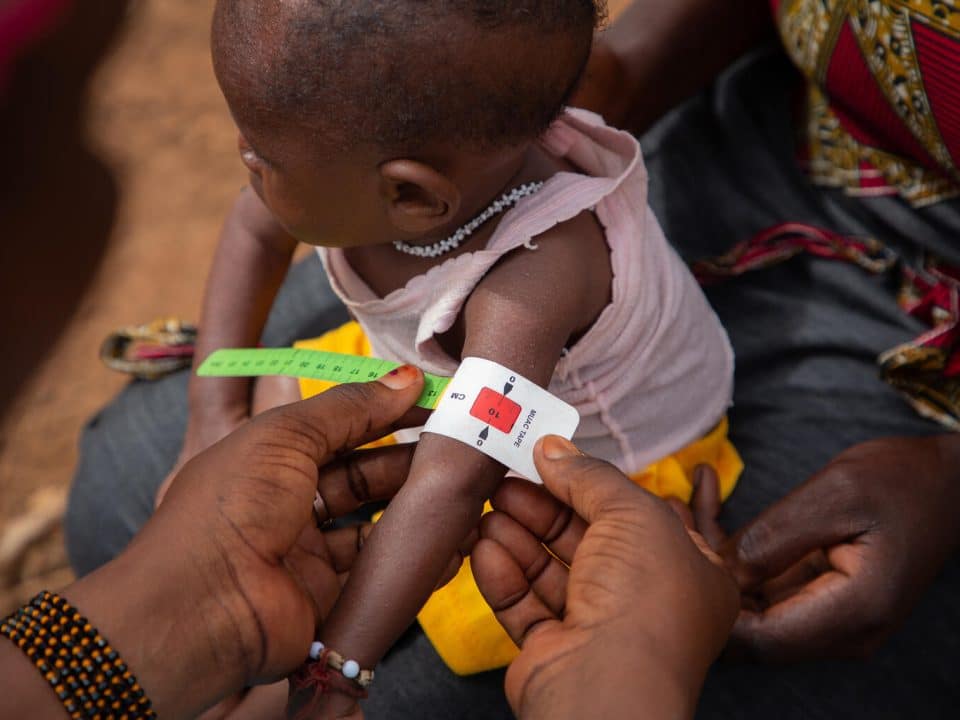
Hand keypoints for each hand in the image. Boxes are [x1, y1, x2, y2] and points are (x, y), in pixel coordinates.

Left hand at [64, 367, 425, 718]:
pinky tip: (448, 535)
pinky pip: (376, 569)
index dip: (383, 414)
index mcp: (269, 459)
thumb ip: (348, 407)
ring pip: (373, 522)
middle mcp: (288, 504)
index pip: (338, 428)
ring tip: (461, 487)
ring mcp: (307, 553)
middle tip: (458, 446)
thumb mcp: (285, 436)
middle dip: (407, 460)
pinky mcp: (328, 597)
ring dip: (413, 506)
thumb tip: (405, 377)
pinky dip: (411, 553)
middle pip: (361, 476)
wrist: (201, 609)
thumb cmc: (232, 507)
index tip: (433, 402)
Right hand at [472, 436, 737, 719]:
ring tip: (490, 509)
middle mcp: (646, 602)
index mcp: (686, 570)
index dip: (591, 485)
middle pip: (586, 541)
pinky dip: (505, 575)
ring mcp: (600, 630)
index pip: (635, 517)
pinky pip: (527, 606)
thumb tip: (551, 446)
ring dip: (519, 537)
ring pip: (552, 573)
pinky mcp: (556, 652)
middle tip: (505, 480)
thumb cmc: (644, 598)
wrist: (609, 687)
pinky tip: (486, 547)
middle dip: (543, 508)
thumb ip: (589, 476)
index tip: (549, 459)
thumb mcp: (631, 513)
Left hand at [690, 436, 959, 660]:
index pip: (762, 640)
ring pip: (751, 609)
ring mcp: (831, 619)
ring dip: (713, 565)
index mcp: (854, 611)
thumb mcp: (835, 493)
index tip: (676, 556)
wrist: (946, 483)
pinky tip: (707, 506)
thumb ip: (776, 536)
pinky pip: (764, 590)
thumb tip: (721, 569)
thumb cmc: (901, 480)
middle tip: (672, 518)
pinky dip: (734, 558)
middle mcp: (843, 630)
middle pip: (751, 630)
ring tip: (683, 505)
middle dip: (704, 582)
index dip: (711, 611)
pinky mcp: (820, 600)